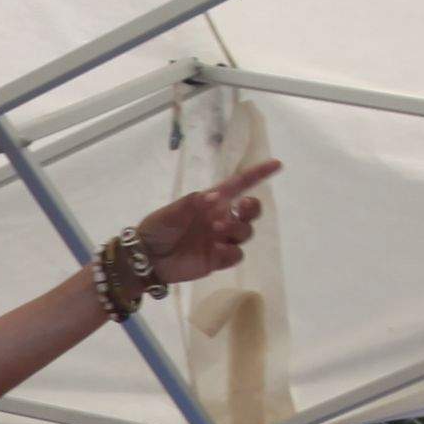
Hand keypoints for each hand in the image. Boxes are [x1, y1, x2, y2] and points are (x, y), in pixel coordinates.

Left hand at [126, 156, 279, 289]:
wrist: (146, 258)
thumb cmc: (158, 228)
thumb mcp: (171, 212)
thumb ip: (193, 203)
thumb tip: (216, 197)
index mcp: (211, 201)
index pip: (239, 185)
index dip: (258, 174)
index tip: (276, 164)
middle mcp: (220, 218)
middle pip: (250, 211)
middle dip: (252, 208)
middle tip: (239, 208)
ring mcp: (221, 240)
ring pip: (245, 232)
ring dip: (237, 229)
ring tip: (216, 230)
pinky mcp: (218, 259)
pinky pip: (236, 255)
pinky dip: (231, 251)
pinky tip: (217, 250)